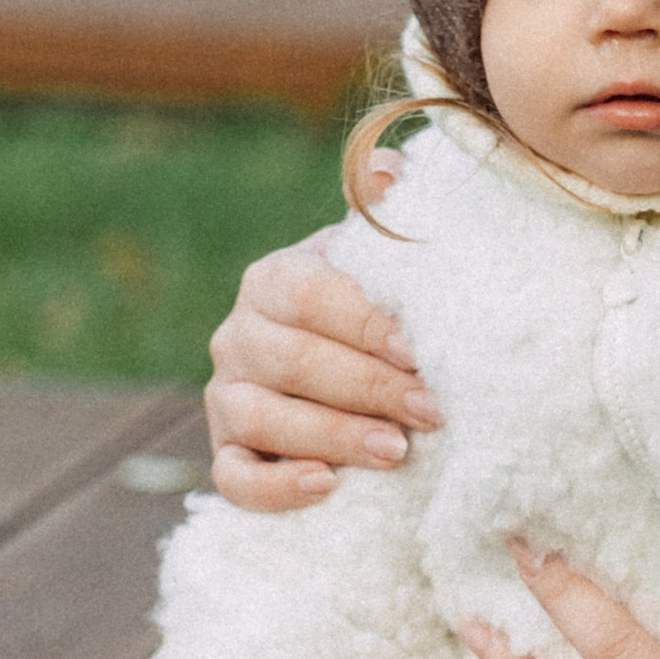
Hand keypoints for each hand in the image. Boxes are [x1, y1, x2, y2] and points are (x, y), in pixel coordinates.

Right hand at [207, 228, 441, 512]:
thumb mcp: (381, 261)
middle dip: (368, 389)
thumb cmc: (375, 310)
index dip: (365, 324)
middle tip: (433, 411)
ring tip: (397, 452)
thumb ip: (386, 216)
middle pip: (292, 362)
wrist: (348, 368)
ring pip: (261, 419)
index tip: (422, 352)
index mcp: (274, 280)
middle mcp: (238, 336)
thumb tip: (387, 169)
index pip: (310, 297)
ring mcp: (226, 396)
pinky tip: (326, 487)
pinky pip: (232, 479)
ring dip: (332, 437)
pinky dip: (274, 489)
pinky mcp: (226, 453)